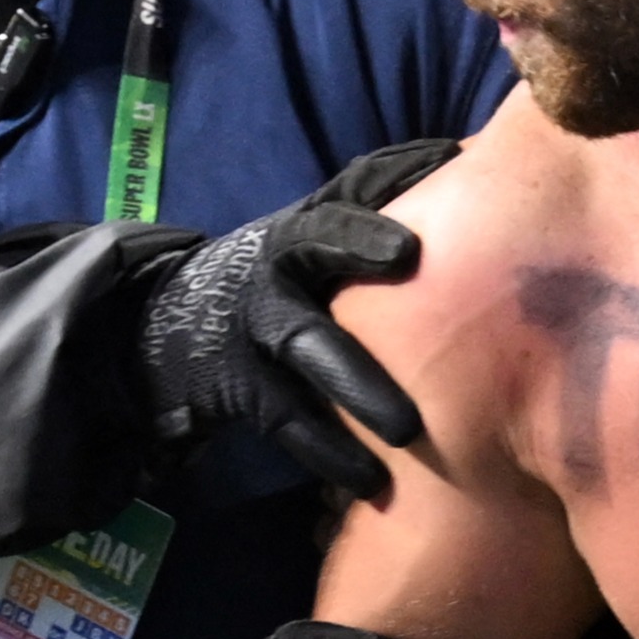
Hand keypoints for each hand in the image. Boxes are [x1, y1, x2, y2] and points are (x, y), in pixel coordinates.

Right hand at [136, 138, 460, 494]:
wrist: (173, 334)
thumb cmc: (285, 284)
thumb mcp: (319, 239)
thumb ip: (379, 205)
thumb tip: (465, 157)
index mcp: (305, 226)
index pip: (347, 190)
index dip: (393, 172)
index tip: (439, 170)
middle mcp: (279, 264)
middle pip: (317, 245)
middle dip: (360, 243)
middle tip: (408, 257)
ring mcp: (255, 325)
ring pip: (308, 346)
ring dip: (357, 385)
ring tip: (408, 428)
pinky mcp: (241, 387)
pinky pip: (289, 420)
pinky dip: (330, 451)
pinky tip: (372, 481)